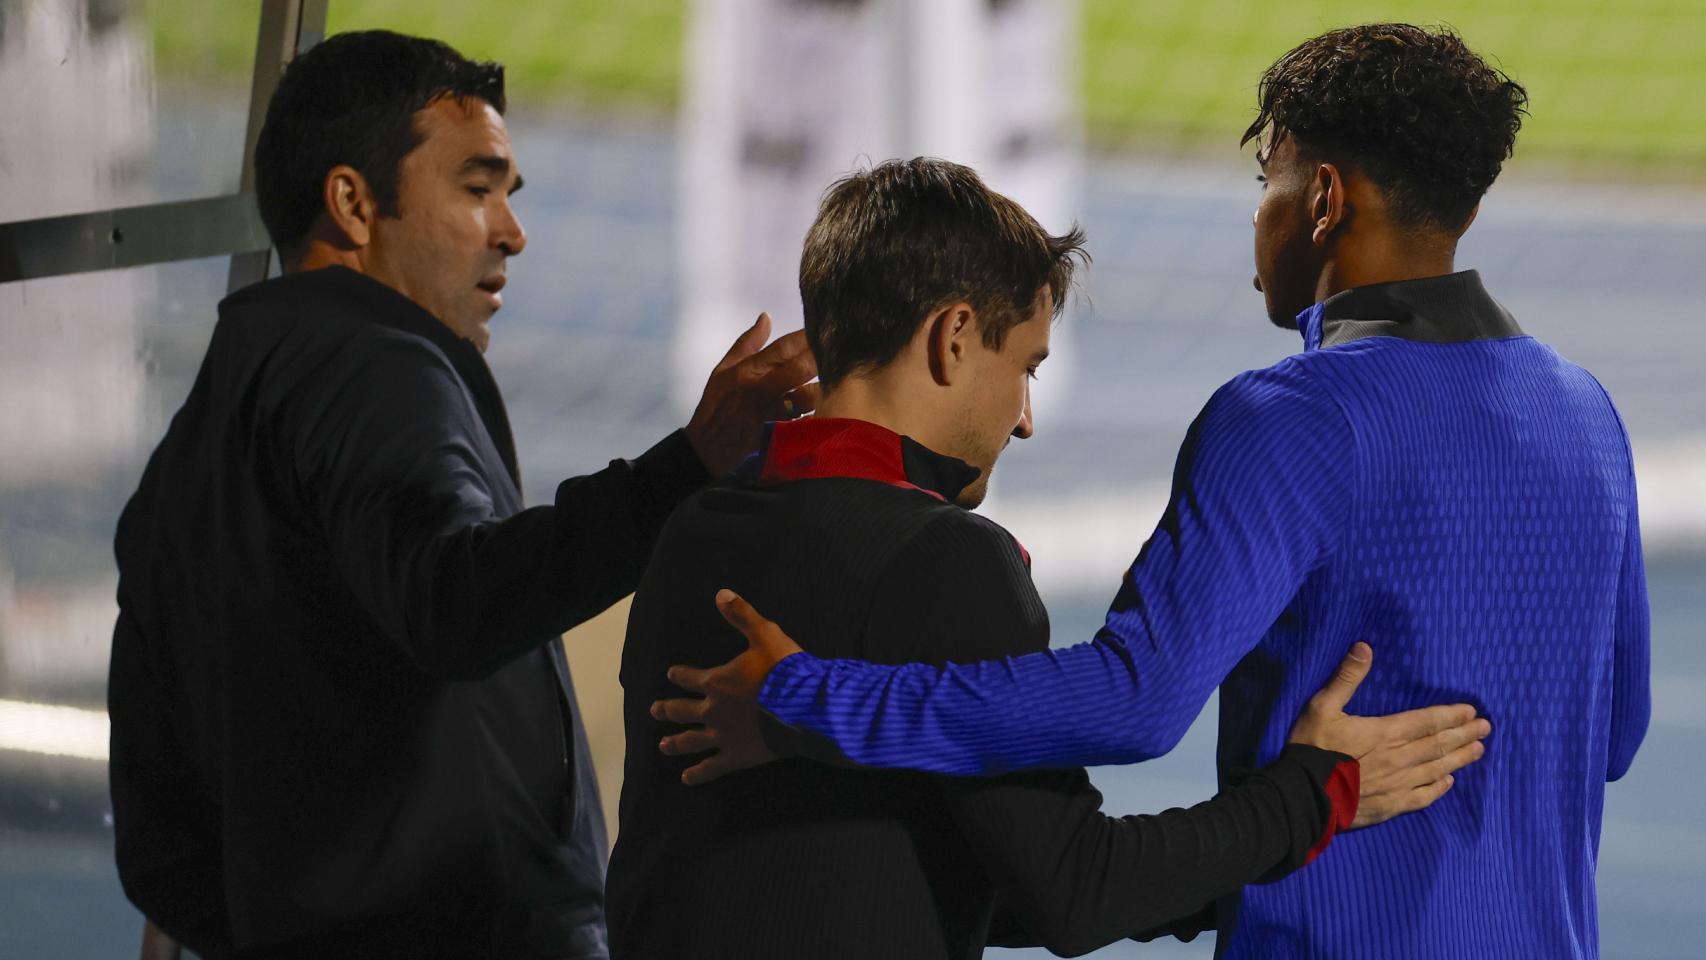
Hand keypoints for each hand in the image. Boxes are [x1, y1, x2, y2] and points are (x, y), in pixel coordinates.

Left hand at [651, 589, 804, 783]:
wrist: (803, 706)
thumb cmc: (785, 670)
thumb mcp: (765, 634)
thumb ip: (741, 616)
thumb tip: (721, 593)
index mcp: (716, 681)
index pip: (689, 677)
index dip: (678, 675)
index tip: (670, 674)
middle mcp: (713, 709)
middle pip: (681, 710)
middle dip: (666, 710)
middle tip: (654, 711)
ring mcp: (723, 735)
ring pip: (691, 740)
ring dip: (674, 743)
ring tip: (663, 746)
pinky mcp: (737, 755)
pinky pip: (712, 766)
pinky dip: (698, 773)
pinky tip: (687, 778)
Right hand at [685, 313, 822, 475]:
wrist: (704, 449)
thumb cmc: (716, 406)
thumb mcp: (722, 371)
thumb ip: (746, 344)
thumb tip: (766, 317)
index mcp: (746, 370)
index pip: (782, 348)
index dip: (806, 338)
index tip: (825, 330)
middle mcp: (758, 389)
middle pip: (799, 368)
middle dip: (822, 358)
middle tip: (840, 353)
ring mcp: (767, 414)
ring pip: (805, 397)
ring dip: (824, 389)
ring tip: (838, 381)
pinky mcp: (774, 435)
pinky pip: (803, 424)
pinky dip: (817, 417)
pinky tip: (829, 410)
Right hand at [1288, 642, 1491, 828]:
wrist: (1304, 795)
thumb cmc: (1312, 748)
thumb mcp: (1322, 706)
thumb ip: (1346, 677)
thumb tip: (1364, 647)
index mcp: (1386, 732)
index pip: (1427, 721)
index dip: (1451, 715)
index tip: (1471, 711)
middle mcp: (1399, 758)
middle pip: (1438, 744)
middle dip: (1463, 734)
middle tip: (1486, 728)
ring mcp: (1398, 784)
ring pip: (1437, 769)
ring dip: (1459, 758)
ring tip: (1478, 750)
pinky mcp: (1391, 806)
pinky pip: (1423, 796)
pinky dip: (1438, 788)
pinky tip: (1448, 782)